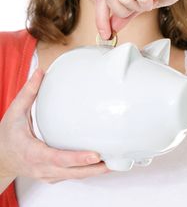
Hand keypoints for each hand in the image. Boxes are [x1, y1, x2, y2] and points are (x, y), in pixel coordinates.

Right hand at [0, 69, 109, 187]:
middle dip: (94, 169)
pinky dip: (86, 172)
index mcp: (33, 152)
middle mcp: (42, 167)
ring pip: (74, 177)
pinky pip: (71, 176)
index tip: (94, 154)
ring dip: (93, 172)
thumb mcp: (15, 112)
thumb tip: (40, 72)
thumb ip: (28, 92)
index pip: (58, 158)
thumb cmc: (7, 137)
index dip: (77, 158)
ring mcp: (48, 174)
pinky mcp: (52, 175)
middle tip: (112, 161)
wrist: (0, 158)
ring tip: (112, 163)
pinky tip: (99, 165)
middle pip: (72, 172)